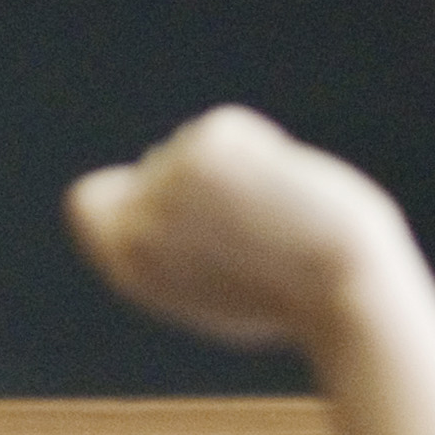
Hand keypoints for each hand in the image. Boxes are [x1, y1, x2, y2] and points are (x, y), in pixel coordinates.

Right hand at [65, 104, 408, 354]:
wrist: (346, 287)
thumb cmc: (293, 302)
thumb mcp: (211, 293)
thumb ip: (167, 252)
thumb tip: (148, 202)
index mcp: (126, 264)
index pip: (88, 201)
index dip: (132, 198)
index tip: (181, 215)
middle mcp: (135, 222)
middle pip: (156, 170)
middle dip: (200, 188)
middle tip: (255, 230)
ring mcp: (168, 179)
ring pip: (196, 150)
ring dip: (239, 172)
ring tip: (279, 219)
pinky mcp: (209, 143)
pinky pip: (234, 132)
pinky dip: (265, 151)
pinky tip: (289, 190)